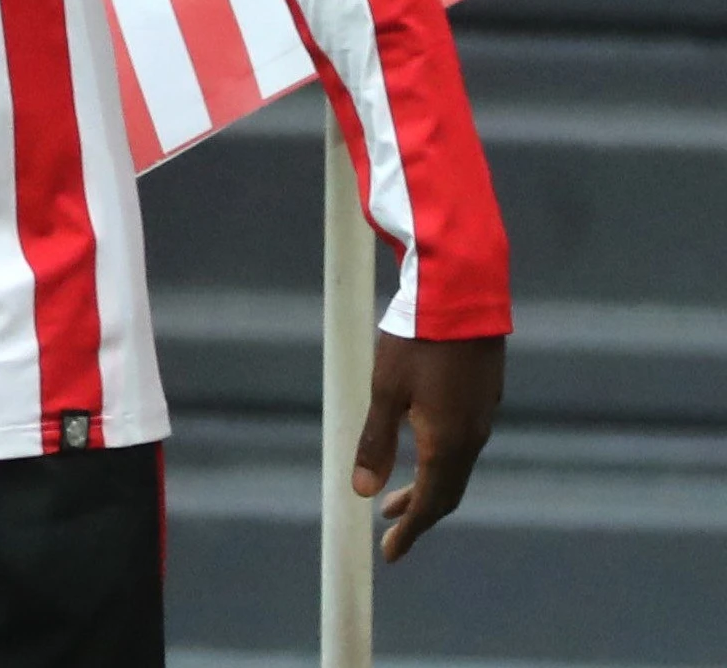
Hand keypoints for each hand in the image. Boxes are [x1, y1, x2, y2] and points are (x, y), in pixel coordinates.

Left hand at [352, 333, 504, 561]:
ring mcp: (483, 415)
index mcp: (448, 441)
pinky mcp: (484, 397)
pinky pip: (463, 445)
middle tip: (390, 531)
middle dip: (419, 515)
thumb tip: (362, 491)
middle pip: (448, 491)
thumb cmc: (417, 340)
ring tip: (394, 499)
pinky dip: (440, 462)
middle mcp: (473, 436)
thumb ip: (375, 442)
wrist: (460, 294)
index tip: (390, 553)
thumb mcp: (384, 391)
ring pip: (456, 467)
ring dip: (427, 487)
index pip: (432, 501)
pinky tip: (421, 451)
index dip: (411, 531)